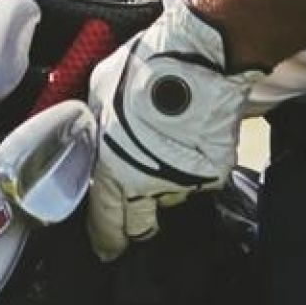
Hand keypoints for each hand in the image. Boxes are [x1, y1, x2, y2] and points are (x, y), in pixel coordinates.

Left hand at [85, 0, 258, 261]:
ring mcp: (185, 181)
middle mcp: (148, 183)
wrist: (200, 58)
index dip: (106, 237)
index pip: (106, 220)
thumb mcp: (100, 91)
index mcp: (113, 167)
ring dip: (164, 184)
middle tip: (134, 213)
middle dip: (135, 223)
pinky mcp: (214, 173)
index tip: (107, 246)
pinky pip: (197, 180)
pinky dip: (191, 167)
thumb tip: (91, 131)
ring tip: (164, 148)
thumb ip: (95, 122)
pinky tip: (186, 138)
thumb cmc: (144, 69)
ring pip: (170, 197)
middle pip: (140, 225)